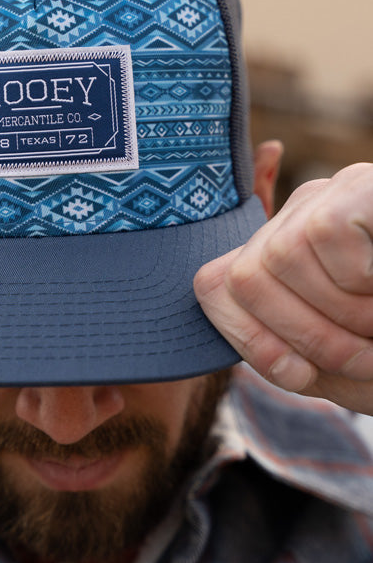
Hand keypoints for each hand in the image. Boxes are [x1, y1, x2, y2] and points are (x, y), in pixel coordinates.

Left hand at [194, 163, 372, 413]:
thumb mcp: (335, 363)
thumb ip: (273, 341)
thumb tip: (205, 279)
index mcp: (288, 253)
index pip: (213, 284)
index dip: (247, 338)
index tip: (300, 375)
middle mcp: (304, 212)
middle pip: (241, 276)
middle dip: (304, 337)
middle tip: (366, 354)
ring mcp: (338, 190)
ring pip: (279, 259)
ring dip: (343, 318)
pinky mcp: (365, 187)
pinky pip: (327, 239)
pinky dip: (365, 283)